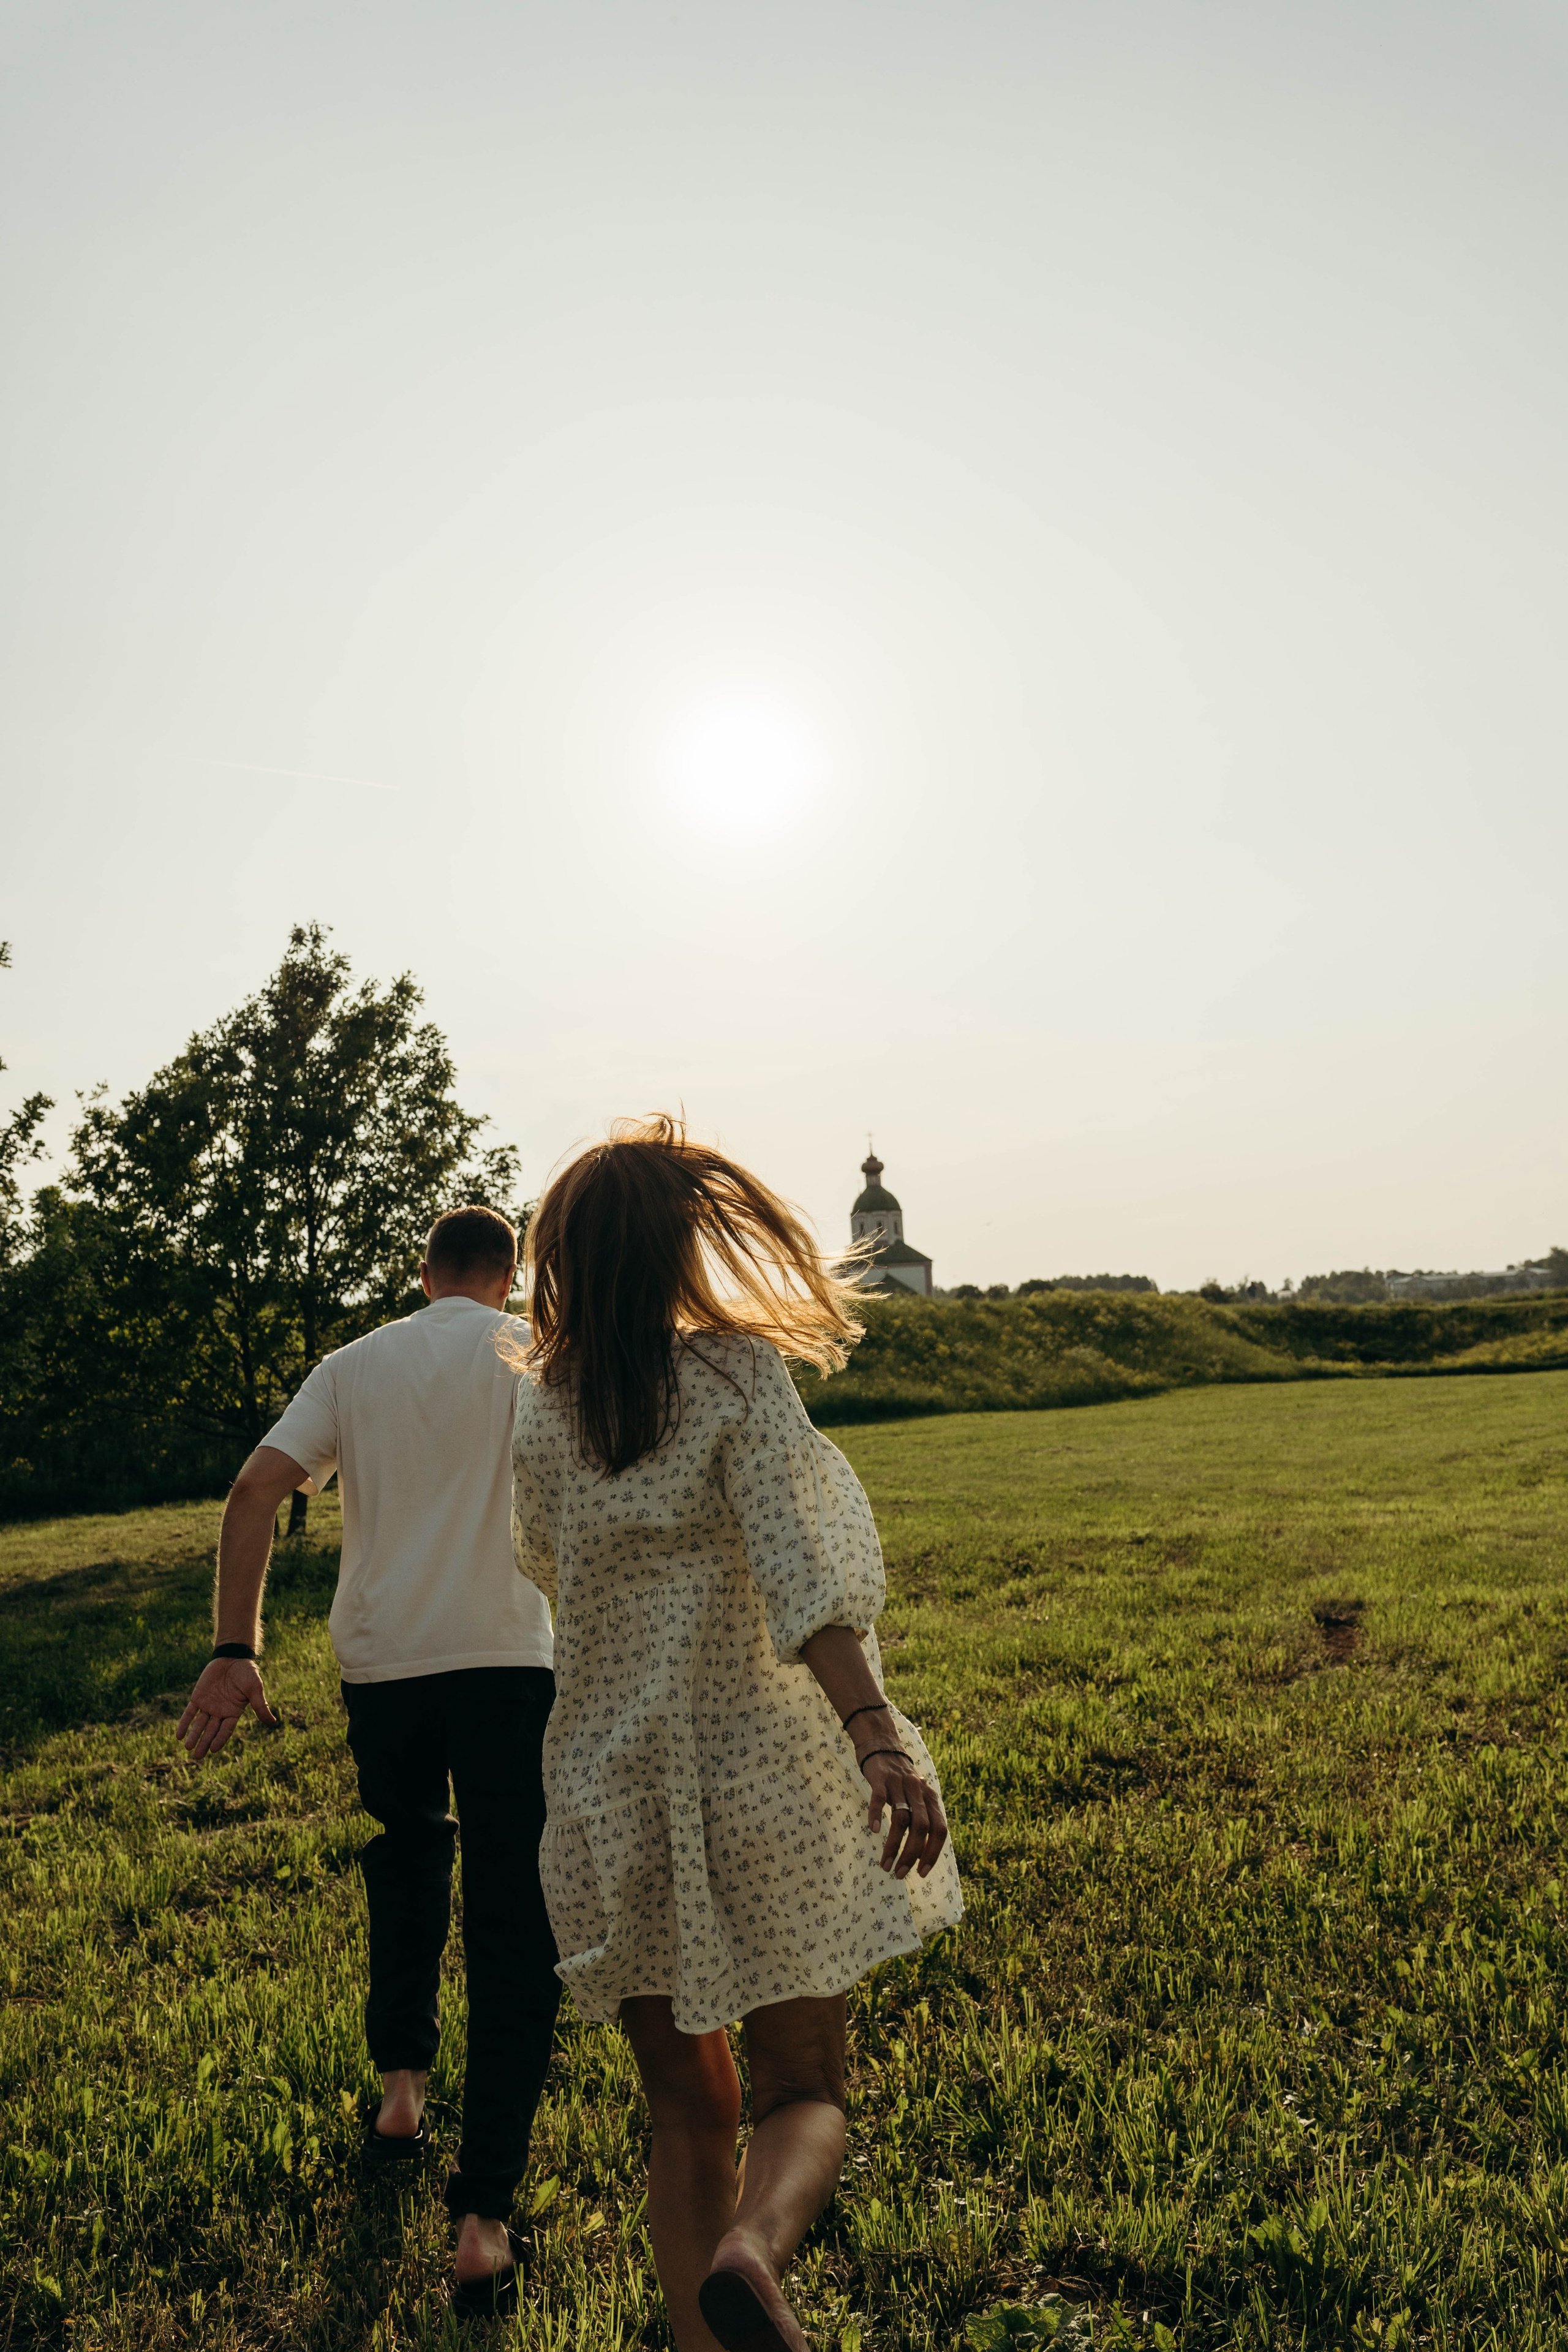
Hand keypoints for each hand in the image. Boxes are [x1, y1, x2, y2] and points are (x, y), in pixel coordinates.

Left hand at [176, 1657, 279, 1760]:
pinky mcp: (198, 1697)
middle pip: (211, 1731)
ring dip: (193, 1735)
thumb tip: (273, 1722)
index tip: (213, 1749)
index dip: (220, 1739)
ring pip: (199, 1724)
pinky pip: (190, 1712)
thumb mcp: (255, 1688)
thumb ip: (261, 1706)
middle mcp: (220, 1712)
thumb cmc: (247, 1673)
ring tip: (188, 1747)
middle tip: (197, 1757)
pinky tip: (179, 1734)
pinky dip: (184, 1723)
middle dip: (204, 1743)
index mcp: (234, 1713)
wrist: (233, 1656)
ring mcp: (208, 1705)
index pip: (226, 1730)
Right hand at [859, 1747, 947, 1879]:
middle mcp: (918, 1790)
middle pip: (921, 1827)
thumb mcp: (918, 1796)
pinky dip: (877, 1815)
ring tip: (885, 1865)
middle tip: (900, 1874)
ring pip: (900, 1819)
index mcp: (931, 1798)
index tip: (921, 1873)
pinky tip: (874, 1831)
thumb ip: (923, 1817)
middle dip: (912, 1854)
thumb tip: (925, 1851)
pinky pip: (879, 1798)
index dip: (933, 1853)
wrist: (882, 1744)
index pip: (939, 1830)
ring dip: (893, 1846)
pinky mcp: (880, 1778)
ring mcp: (899, 1783)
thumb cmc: (900, 1779)